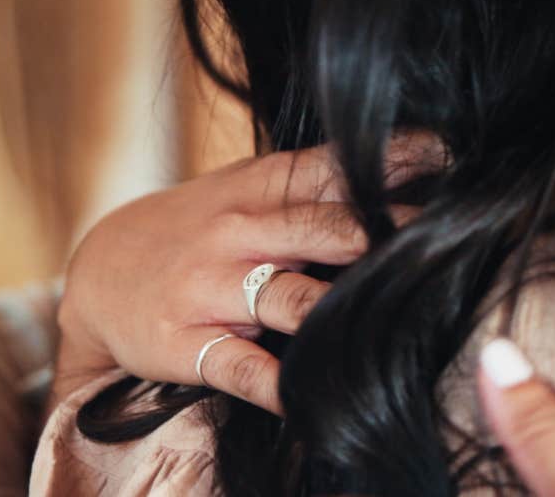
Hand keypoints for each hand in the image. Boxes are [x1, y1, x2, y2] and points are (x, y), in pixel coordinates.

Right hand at [51, 139, 434, 414]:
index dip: (394, 164)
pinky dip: (280, 385)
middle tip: (448, 243)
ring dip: (343, 311)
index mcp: (264, 188)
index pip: (337, 168)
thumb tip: (427, 159)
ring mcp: (212, 289)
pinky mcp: (187, 344)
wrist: (99, 270)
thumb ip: (327, 179)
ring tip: (397, 317)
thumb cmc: (204, 226)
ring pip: (292, 299)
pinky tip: (314, 396)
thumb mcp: (254, 187)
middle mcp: (241, 233)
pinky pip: (241, 369)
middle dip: (386, 236)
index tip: (455, 161)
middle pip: (326, 230)